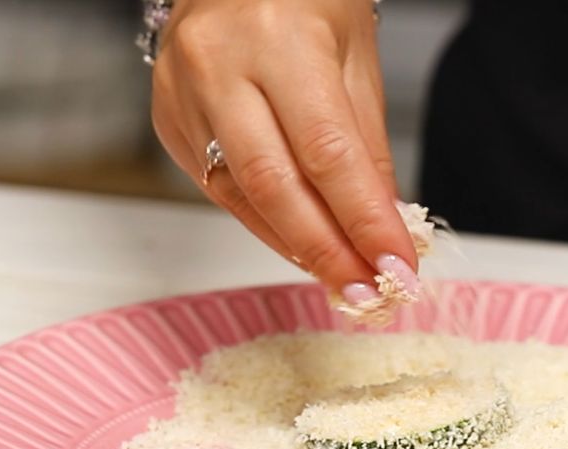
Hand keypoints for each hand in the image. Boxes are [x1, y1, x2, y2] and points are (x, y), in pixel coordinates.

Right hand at [151, 0, 420, 304]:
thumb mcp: (356, 56)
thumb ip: (367, 146)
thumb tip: (385, 226)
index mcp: (277, 36)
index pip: (328, 153)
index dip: (364, 222)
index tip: (397, 267)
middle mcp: (218, 66)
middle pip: (276, 187)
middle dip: (328, 252)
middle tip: (366, 293)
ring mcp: (183, 97)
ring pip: (245, 199)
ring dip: (300, 250)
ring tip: (343, 280)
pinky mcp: (169, 123)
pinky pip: (224, 192)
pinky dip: (270, 227)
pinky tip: (303, 248)